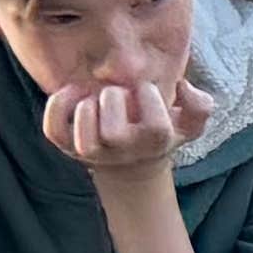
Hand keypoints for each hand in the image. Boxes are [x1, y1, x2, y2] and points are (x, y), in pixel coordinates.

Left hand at [44, 75, 209, 178]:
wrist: (129, 165)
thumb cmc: (159, 133)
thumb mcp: (187, 124)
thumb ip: (199, 106)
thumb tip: (184, 87)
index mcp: (154, 143)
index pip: (156, 126)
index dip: (150, 97)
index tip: (145, 89)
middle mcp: (122, 151)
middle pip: (114, 133)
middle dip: (114, 99)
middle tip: (118, 92)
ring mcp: (92, 152)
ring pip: (84, 137)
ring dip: (87, 107)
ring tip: (95, 96)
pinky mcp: (66, 146)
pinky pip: (53, 129)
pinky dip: (57, 105)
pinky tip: (74, 91)